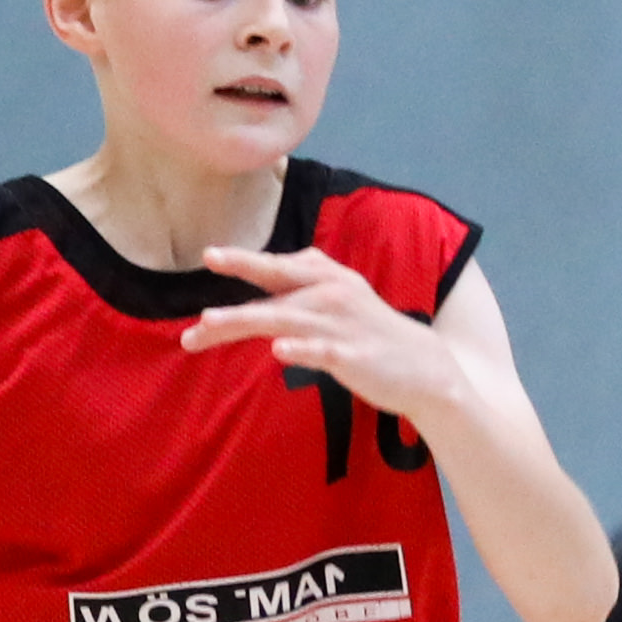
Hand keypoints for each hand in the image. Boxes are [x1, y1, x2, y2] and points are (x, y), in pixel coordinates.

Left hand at [180, 245, 462, 422]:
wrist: (423, 365)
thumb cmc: (370, 332)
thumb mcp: (340, 296)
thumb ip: (305, 283)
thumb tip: (275, 269)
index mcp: (326, 279)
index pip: (277, 269)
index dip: (243, 261)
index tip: (208, 255)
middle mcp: (331, 295)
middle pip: (273, 297)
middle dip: (232, 306)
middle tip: (198, 313)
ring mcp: (341, 325)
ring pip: (286, 319)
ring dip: (245, 322)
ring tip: (209, 325)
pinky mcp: (353, 355)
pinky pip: (322, 350)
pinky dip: (301, 349)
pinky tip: (278, 351)